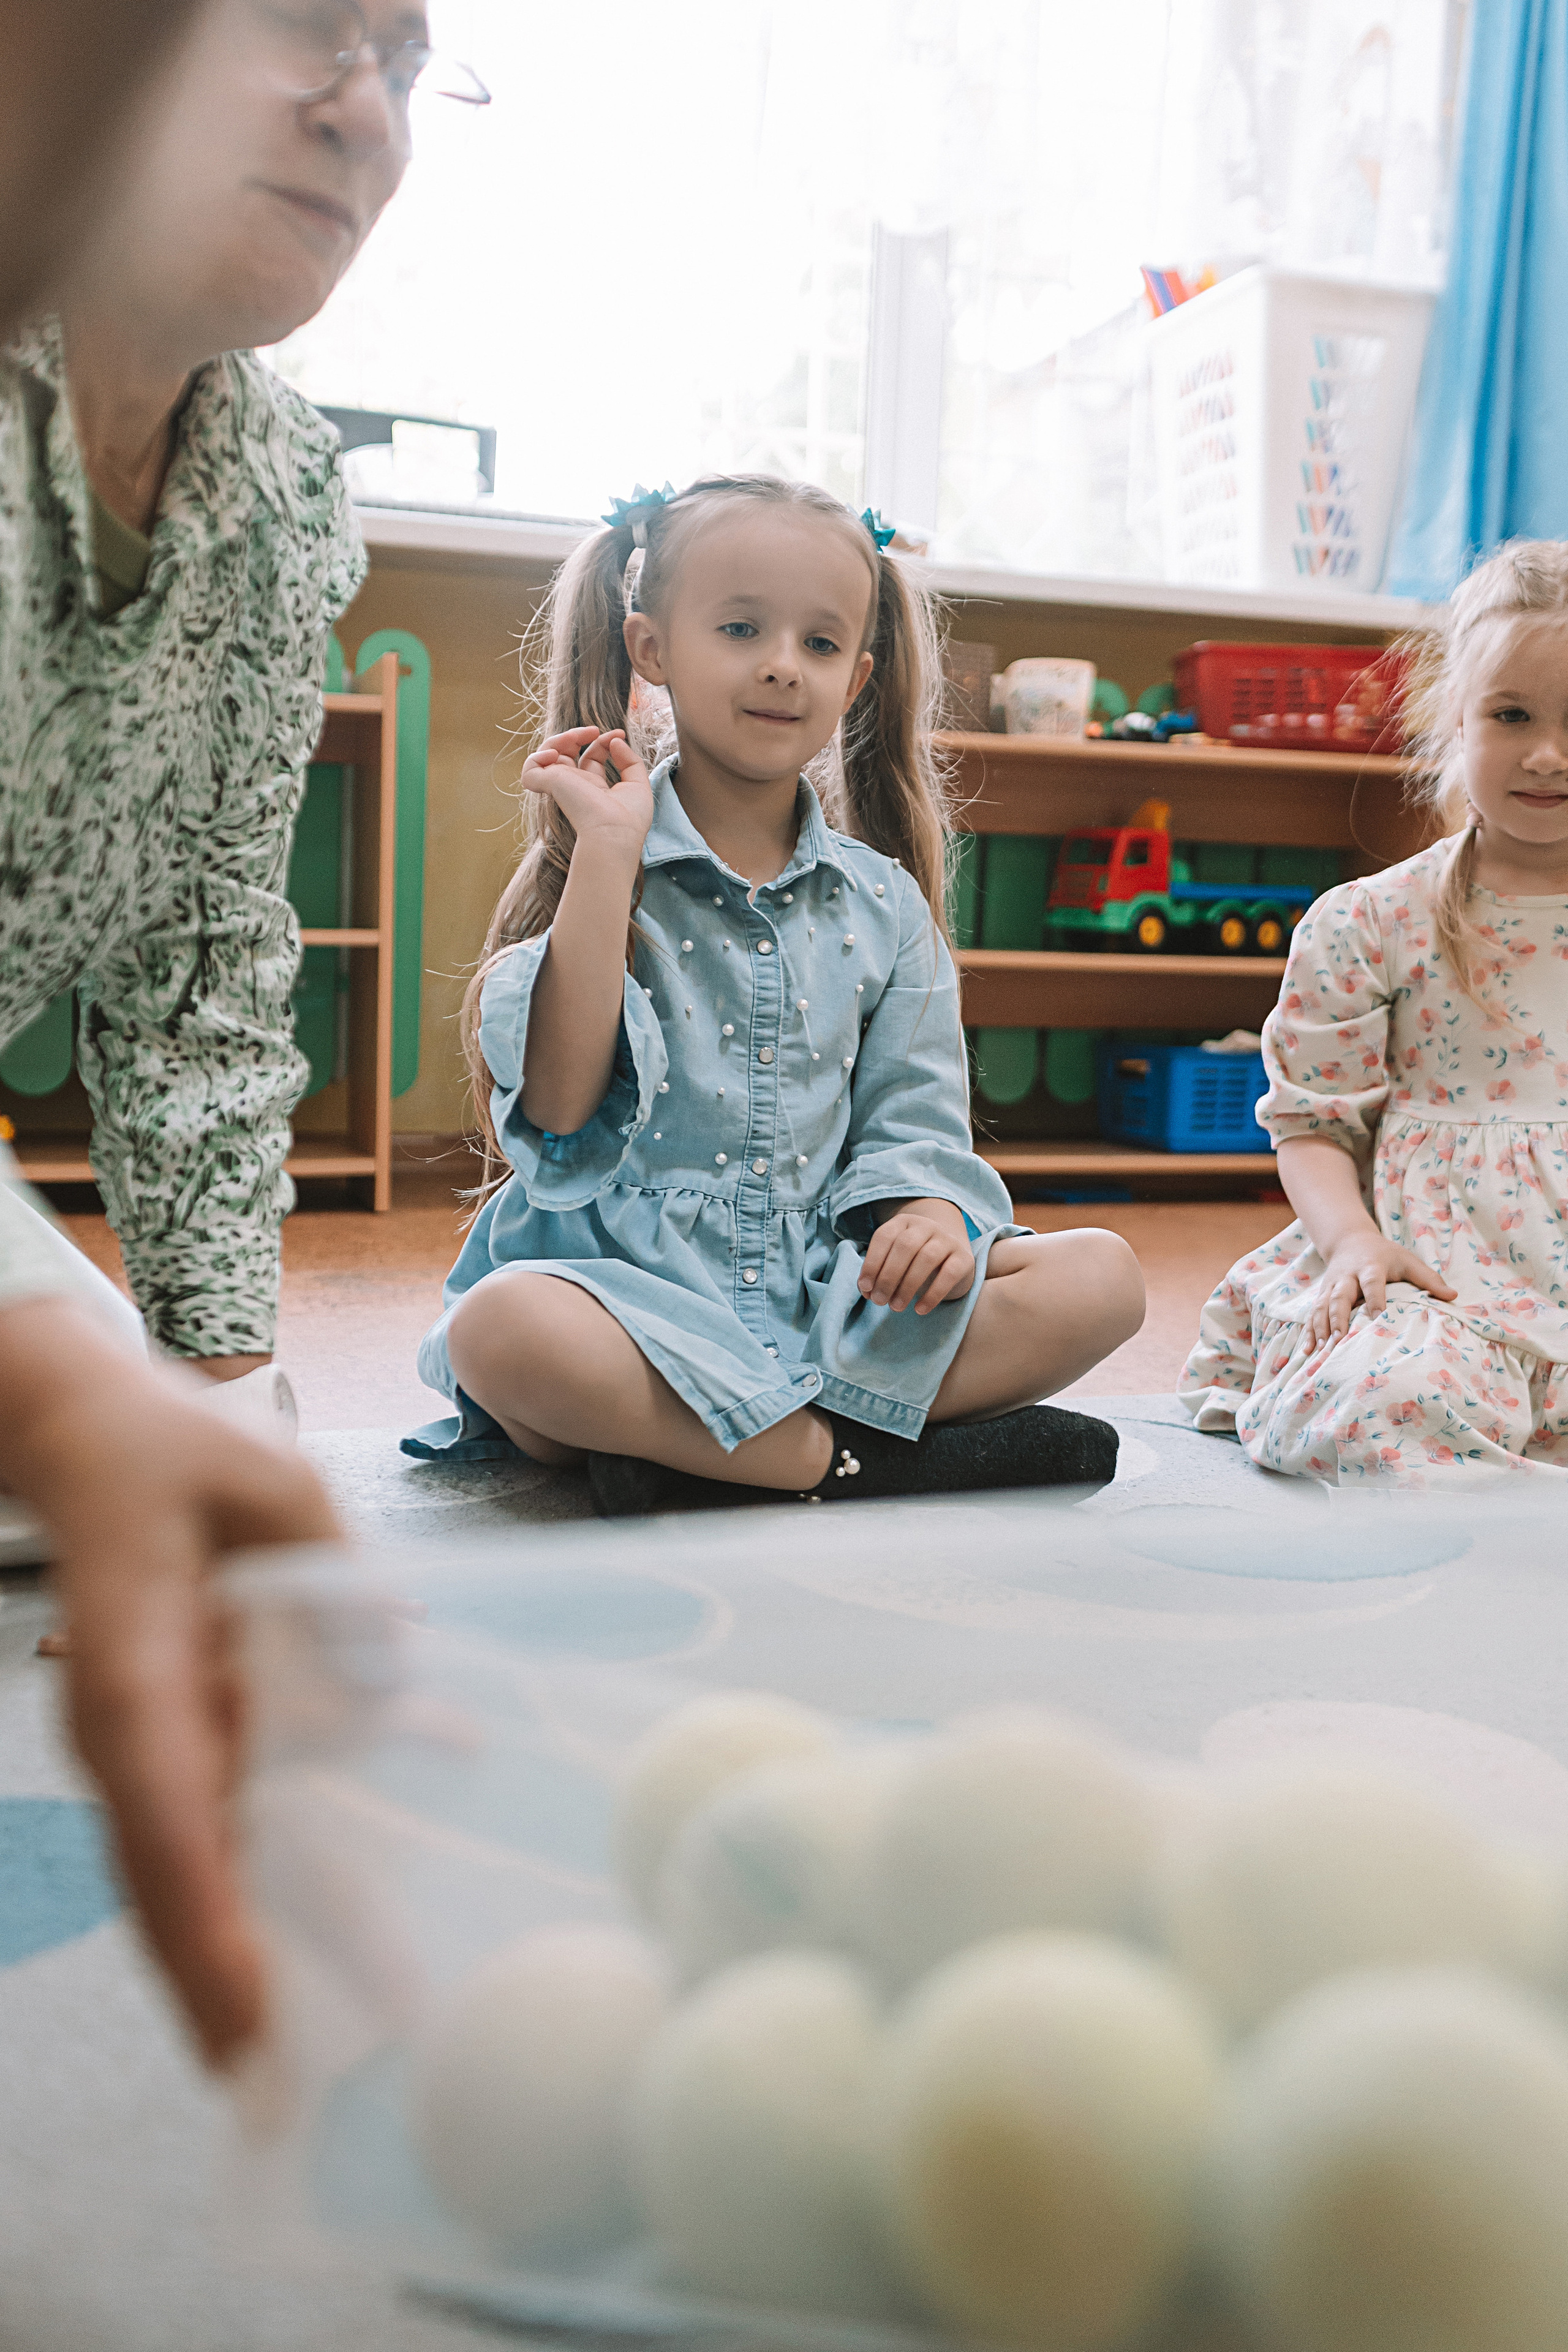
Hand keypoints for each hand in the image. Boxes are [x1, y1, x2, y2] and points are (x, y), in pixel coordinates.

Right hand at [0, 1298, 339, 2065]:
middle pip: (189, 1880)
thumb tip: (405, 1662)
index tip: (245, 2024)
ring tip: (384, 2010)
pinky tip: (438, 1782)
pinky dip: (329, 1830)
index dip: (206, 1927)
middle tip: (305, 2091)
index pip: (166, 1823)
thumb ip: (334, 1579)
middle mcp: (138, 1733)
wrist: (96, 1441)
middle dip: (250, 1982)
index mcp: (137, 1677)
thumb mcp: (265, 1484)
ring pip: (224, 1864)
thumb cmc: (168, 1453)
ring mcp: (160, 1741)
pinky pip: (257, 1804)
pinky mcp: (195, 1728)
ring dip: (302, 1930)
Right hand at [522, 726, 653, 858]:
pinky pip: (530, 769)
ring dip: (559, 739)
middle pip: (567, 753)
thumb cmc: (628, 818)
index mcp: (595, 788)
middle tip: (594, 730)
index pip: (591, 758)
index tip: (619, 733)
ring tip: (575, 736)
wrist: (613, 833)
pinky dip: (538, 757)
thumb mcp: (637, 784)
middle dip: (577, 735)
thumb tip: (615, 740)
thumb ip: (629, 760)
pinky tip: (555, 755)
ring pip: (547, 755)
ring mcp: (561, 786)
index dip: (602, 742)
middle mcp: (576, 786)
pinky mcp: (549, 786)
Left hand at [859, 1202, 975, 1314]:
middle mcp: (926, 1225)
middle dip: (888, 1276)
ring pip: (926, 1257)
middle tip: (879, 1301)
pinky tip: (920, 1309)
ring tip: (896, 1307)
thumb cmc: (915, 1262)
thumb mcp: (896, 1262)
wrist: (952, 1259)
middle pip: (905, 1246)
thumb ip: (880, 1272)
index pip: (884, 1237)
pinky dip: (933, 1294)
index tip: (865, 1287)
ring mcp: (947, 1239)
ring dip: (907, 1286)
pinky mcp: (964, 1257)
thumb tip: (867, 1292)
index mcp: (904, 1222)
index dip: (872, 1262)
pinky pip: (949, 1274)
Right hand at [1306, 1231, 1456, 1350]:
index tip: (1377, 1318)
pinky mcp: (1321, 1295)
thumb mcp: (1408, 1261)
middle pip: (1339, 1296)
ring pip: (1322, 1307)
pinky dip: (1309, 1332)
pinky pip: (1312, 1314)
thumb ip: (1429, 1279)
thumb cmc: (1385, 1255)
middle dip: (1338, 1318)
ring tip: (1322, 1351)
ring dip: (1320, 1328)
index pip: (1372, 1283)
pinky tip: (1308, 1351)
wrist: (1350, 1240)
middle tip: (1340, 1340)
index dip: (1374, 1299)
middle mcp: (1347, 1277)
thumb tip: (1453, 1296)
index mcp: (1370, 1266)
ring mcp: (1331, 1286)